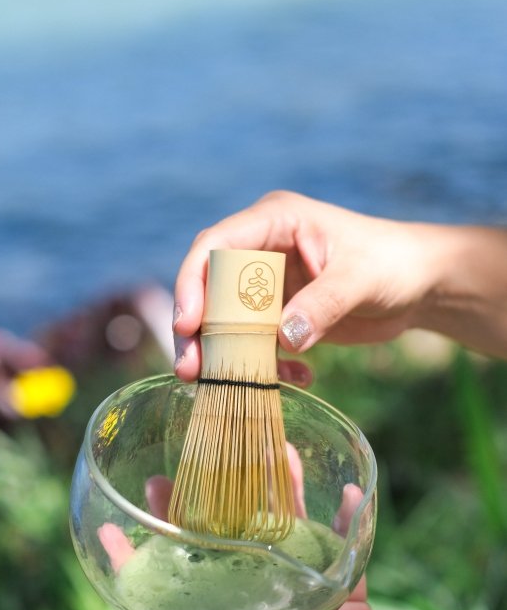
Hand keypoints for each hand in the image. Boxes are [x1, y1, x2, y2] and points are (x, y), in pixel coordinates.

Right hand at [173, 191, 506, 376]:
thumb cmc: (394, 263)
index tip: (189, 325)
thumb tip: (283, 337)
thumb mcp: (360, 279)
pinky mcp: (280, 315)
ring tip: (221, 387)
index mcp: (274, 222)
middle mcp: (262, 250)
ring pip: (226, 321)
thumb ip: (323, 305)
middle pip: (209, 287)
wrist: (420, 286)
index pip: (215, 246)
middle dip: (198, 330)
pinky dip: (266, 365)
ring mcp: (268, 285)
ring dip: (223, 356)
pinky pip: (256, 343)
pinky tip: (295, 380)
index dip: (193, 283)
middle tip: (190, 370)